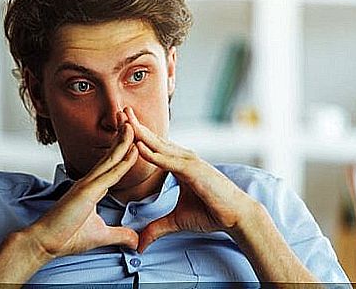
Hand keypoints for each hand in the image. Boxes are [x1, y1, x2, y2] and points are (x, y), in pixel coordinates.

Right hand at [24, 120, 139, 259]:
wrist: (43, 243)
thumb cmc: (66, 236)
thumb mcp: (101, 235)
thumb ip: (120, 235)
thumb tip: (135, 241)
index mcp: (92, 187)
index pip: (112, 163)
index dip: (123, 148)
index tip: (135, 136)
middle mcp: (90, 181)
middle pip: (112, 154)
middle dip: (123, 136)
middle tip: (133, 119)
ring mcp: (87, 184)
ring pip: (111, 159)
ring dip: (124, 141)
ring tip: (134, 124)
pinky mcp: (86, 192)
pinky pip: (109, 174)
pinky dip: (123, 162)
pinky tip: (134, 151)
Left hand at [123, 107, 257, 252]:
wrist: (235, 217)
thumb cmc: (211, 213)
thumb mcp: (176, 220)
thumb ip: (156, 228)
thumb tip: (141, 244)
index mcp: (179, 164)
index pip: (154, 147)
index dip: (138, 137)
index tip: (122, 126)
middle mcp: (183, 158)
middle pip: (154, 140)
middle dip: (136, 126)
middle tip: (120, 111)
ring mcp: (189, 162)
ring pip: (159, 146)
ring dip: (141, 134)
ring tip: (124, 121)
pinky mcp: (194, 170)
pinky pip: (169, 161)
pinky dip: (153, 154)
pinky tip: (139, 146)